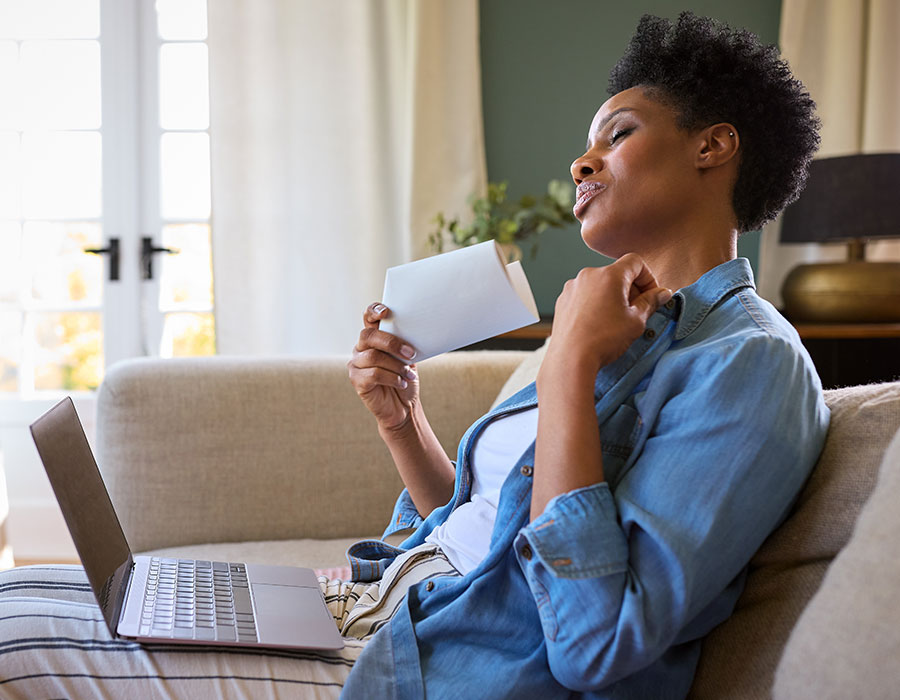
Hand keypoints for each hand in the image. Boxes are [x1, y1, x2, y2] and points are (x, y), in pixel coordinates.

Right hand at [347, 303, 419, 431]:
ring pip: (373, 357)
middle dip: (392, 343)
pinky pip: (373, 374)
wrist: (404, 407)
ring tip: (409, 375)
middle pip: (369, 336)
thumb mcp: (408, 358)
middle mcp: (361, 348)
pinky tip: (402, 383)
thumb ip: (405, 343)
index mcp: (374, 338)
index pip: (368, 318)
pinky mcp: (356, 380)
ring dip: (396, 365)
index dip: (374, 311)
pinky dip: (392, 378)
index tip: (386, 312)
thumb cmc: (405, 378)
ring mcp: (356, 364)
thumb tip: (415, 331)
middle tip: (411, 354)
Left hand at [541, 253, 671, 378]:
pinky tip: (597, 324)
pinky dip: (594, 304)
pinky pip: (584, 295)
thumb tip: (662, 293)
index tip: (651, 296)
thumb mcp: (636, 321)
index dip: (648, 277)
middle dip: (630, 289)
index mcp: (609, 275)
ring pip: (599, 285)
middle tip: (637, 312)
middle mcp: (588, 275)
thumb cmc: (605, 339)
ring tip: (615, 321)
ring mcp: (572, 287)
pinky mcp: (562, 301)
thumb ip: (651, 302)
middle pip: (616, 273)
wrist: (571, 359)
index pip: (635, 262)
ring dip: (611, 297)